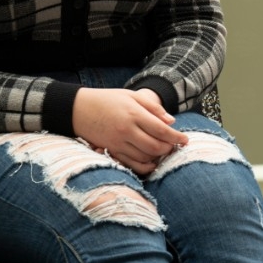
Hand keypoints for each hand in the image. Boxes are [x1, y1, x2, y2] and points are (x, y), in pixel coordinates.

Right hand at [73, 88, 187, 175]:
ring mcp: (118, 142)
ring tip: (163, 151)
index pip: (161, 130)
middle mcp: (126, 130)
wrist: (78, 108)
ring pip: (145, 157)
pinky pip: (132, 164)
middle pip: (155, 147)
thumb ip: (153, 108)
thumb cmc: (107, 99)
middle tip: (174, 145)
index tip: (185, 140)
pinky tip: (151, 162)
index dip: (176, 137)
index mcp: (133, 114)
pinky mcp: (111, 150)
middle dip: (169, 148)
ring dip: (158, 157)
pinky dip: (144, 165)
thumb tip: (171, 122)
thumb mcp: (131, 96)